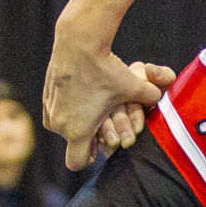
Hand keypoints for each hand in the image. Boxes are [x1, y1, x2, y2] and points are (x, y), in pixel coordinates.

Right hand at [43, 28, 172, 169]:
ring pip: (63, 129)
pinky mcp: (45, 96)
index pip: (77, 163)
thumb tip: (160, 101)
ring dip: (76, 124)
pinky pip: (55, 113)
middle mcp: (59, 125)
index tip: (100, 146)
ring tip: (92, 111)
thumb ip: (150, 98)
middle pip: (73, 144)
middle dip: (87, 138)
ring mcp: (50, 110)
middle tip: (102, 125)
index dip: (90, 157)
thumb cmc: (107, 70)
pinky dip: (67, 110)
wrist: (78, 43)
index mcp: (78, 131)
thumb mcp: (133, 88)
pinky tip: (81, 98)